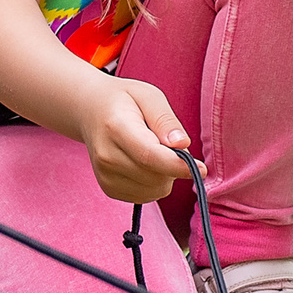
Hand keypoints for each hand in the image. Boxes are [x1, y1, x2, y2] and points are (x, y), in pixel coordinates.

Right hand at [79, 75, 194, 203]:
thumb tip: (182, 144)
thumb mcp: (149, 96)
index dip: (178, 165)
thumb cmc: (125, 101)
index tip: (202, 168)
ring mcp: (105, 175)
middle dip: (174, 166)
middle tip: (169, 144)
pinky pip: (145, 196)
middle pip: (155, 177)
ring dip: (165, 176)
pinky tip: (146, 164)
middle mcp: (107, 156)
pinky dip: (154, 184)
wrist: (91, 112)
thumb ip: (166, 120)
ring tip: (154, 151)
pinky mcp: (108, 188)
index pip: (150, 156)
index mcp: (117, 128)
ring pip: (154, 190)